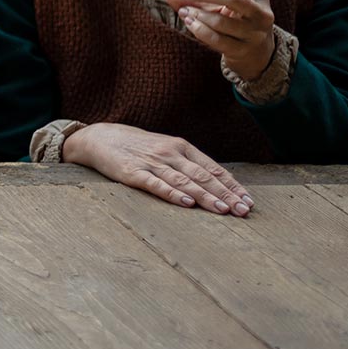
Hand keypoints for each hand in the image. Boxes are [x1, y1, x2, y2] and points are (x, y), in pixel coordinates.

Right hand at [63, 122, 253, 215]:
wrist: (99, 138)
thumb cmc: (137, 146)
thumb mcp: (165, 149)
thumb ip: (187, 163)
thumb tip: (216, 183)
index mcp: (181, 146)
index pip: (213, 168)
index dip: (232, 185)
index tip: (248, 201)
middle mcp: (170, 153)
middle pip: (203, 176)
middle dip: (226, 194)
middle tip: (243, 211)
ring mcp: (151, 162)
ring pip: (184, 181)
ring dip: (206, 196)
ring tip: (223, 210)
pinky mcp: (132, 172)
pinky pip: (156, 184)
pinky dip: (172, 193)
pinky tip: (186, 202)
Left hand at [165, 0, 276, 81]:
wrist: (256, 54)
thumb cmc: (234, 22)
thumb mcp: (220, 7)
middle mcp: (261, 13)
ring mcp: (254, 34)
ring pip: (222, 21)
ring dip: (199, 14)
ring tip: (184, 10)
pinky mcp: (243, 50)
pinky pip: (218, 40)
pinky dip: (200, 30)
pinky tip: (189, 22)